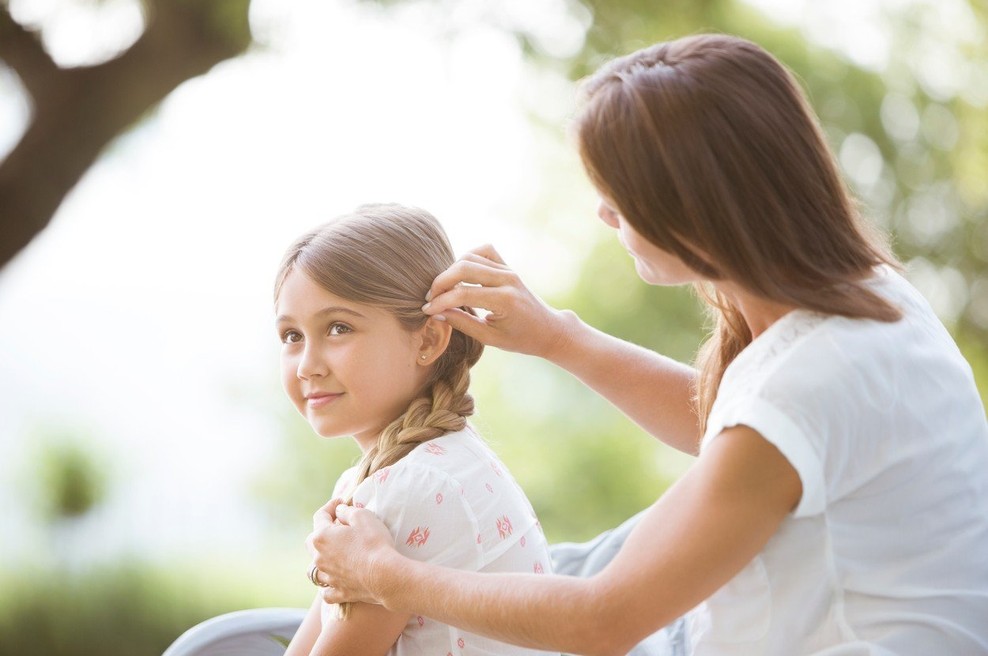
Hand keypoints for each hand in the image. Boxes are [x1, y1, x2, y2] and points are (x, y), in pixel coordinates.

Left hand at [306, 501, 396, 605]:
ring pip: (315, 569)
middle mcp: (319, 558)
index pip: (320, 516)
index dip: (330, 506)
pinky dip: (328, 586)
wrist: (385, 575)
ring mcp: (328, 577)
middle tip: (337, 527)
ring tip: (333, 555)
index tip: (341, 501)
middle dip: (322, 532)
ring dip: (321, 560)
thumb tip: (339, 511)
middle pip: (312, 542)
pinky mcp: (339, 593)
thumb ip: (347, 511)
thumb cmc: (374, 542)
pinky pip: (326, 591)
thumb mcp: (363, 516)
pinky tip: (334, 581)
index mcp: (322, 537)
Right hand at [423, 244, 574, 359]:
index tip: (427, 310)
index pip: (462, 293)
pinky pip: (484, 251)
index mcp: (504, 300)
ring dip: (451, 270)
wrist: (548, 329)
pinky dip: (468, 258)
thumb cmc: (520, 339)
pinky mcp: (508, 266)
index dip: (440, 301)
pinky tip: (461, 274)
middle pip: (463, 268)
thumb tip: (436, 313)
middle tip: (430, 298)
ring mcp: (508, 270)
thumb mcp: (490, 338)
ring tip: (443, 290)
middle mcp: (507, 279)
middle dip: (441, 282)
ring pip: (471, 256)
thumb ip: (462, 323)